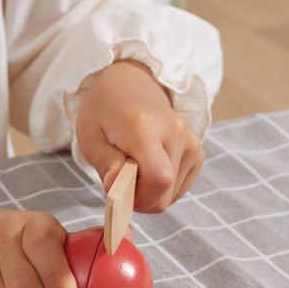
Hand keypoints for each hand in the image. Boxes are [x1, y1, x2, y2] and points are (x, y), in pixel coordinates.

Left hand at [75, 61, 203, 212]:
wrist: (127, 89)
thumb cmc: (105, 115)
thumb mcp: (91, 138)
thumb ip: (105, 163)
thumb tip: (116, 188)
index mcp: (145, 126)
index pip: (159, 179)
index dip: (140, 198)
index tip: (119, 190)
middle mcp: (176, 132)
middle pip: (165, 192)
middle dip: (141, 197)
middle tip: (122, 178)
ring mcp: (191, 142)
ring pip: (173, 194)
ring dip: (151, 192)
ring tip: (135, 168)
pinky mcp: (197, 152)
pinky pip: (180, 188)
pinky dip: (162, 188)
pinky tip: (149, 167)